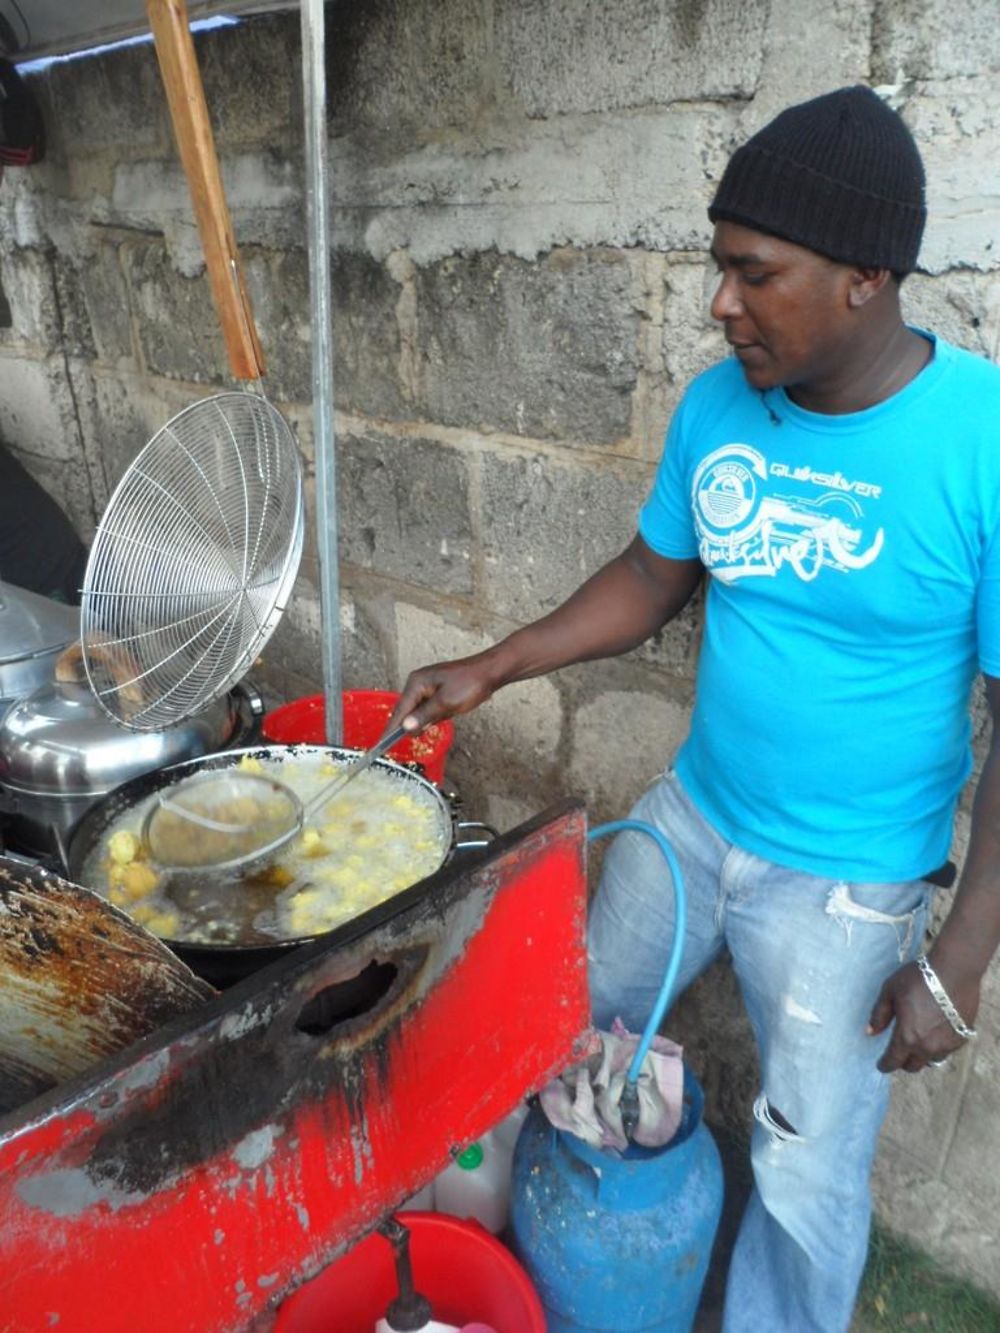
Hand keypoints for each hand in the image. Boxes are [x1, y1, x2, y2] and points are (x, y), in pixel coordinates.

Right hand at [391, 653, 501, 734]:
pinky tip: (438, 720)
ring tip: (426, 729)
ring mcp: (428, 687)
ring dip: (422, 721)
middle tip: (403, 743)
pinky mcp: (438, 691)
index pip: (400, 710)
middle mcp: (418, 683)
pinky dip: (431, 716)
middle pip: (406, 711)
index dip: (392, 729)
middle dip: (408, 726)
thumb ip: (425, 716)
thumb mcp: (446, 703)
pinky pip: (428, 708)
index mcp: (416, 683)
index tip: (382, 744)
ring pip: (418, 711)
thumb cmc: (470, 684)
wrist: (490, 672)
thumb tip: (406, 727)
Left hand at [868, 958, 979, 1073]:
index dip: (885, 1064)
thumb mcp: (890, 991)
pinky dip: (938, 1047)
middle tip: (898, 1051)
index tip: (881, 1064)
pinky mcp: (961, 1038)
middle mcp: (927, 1047)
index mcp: (907, 1037)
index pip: (893, 1061)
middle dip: (902, 1061)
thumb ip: (879, 1014)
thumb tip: (870, 1032)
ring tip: (917, 1043)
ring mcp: (946, 1045)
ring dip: (921, 1056)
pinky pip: (946, 1051)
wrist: (954, 971)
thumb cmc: (918, 978)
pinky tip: (935, 1034)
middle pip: (913, 1066)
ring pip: (931, 1061)